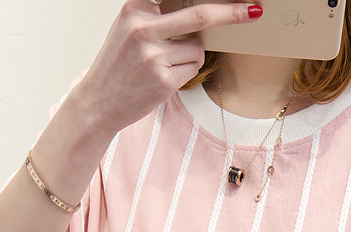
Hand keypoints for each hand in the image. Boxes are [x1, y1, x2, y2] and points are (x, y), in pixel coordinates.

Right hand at [76, 0, 261, 136]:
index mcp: (135, 9)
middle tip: (253, 10)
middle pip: (200, 15)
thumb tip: (202, 12)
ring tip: (164, 64)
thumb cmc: (118, 65)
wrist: (98, 102)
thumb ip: (158, 15)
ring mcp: (154, 56)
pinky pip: (192, 69)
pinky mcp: (164, 81)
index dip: (210, 0)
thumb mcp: (129, 28)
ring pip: (198, 48)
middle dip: (231, 12)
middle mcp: (144, 29)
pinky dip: (186, 72)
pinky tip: (164, 78)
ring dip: (191, 55)